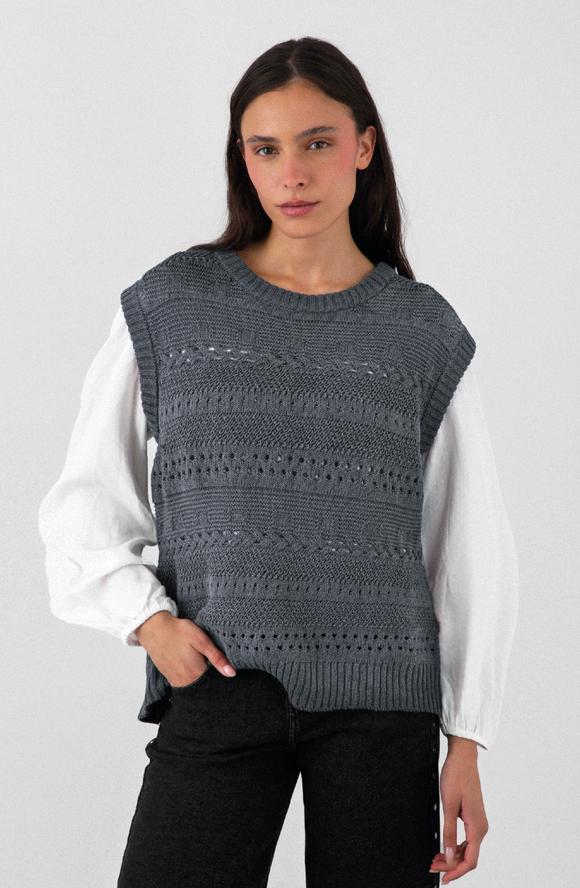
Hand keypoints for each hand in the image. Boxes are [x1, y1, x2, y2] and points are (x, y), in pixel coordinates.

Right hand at [134, 611, 236, 685]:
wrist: (153, 628)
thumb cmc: (178, 631)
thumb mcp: (201, 640)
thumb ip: (217, 658)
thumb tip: (232, 673)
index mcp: (196, 673)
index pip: (215, 682)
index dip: (221, 674)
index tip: (221, 664)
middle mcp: (185, 682)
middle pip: (205, 685)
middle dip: (210, 677)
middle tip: (208, 659)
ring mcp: (176, 681)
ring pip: (195, 685)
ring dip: (200, 677)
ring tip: (198, 660)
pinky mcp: (170, 678)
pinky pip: (185, 683)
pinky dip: (190, 677)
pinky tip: (190, 663)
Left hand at [429, 736, 487, 883]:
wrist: (463, 758)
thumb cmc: (456, 776)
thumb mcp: (449, 805)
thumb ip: (449, 832)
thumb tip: (449, 855)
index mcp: (477, 826)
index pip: (470, 860)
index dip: (457, 872)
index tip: (443, 878)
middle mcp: (480, 827)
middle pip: (469, 857)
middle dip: (451, 866)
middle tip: (432, 867)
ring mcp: (478, 822)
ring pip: (468, 849)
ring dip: (452, 857)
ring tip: (435, 859)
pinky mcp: (473, 817)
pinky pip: (466, 839)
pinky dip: (455, 846)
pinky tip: (444, 847)